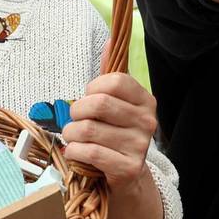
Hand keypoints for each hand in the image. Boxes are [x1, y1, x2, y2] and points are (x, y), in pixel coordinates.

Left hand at [62, 72, 156, 190]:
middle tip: (75, 119)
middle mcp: (147, 121)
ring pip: (89, 130)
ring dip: (71, 134)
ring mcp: (140, 145)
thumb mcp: (117, 104)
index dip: (93, 88)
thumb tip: (110, 41)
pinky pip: (89, 152)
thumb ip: (111, 75)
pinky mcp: (128, 167)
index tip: (89, 98)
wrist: (127, 176)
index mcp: (146, 100)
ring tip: (74, 137)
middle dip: (77, 112)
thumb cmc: (115, 133)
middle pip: (99, 104)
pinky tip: (76, 152)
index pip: (115, 81)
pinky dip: (74, 151)